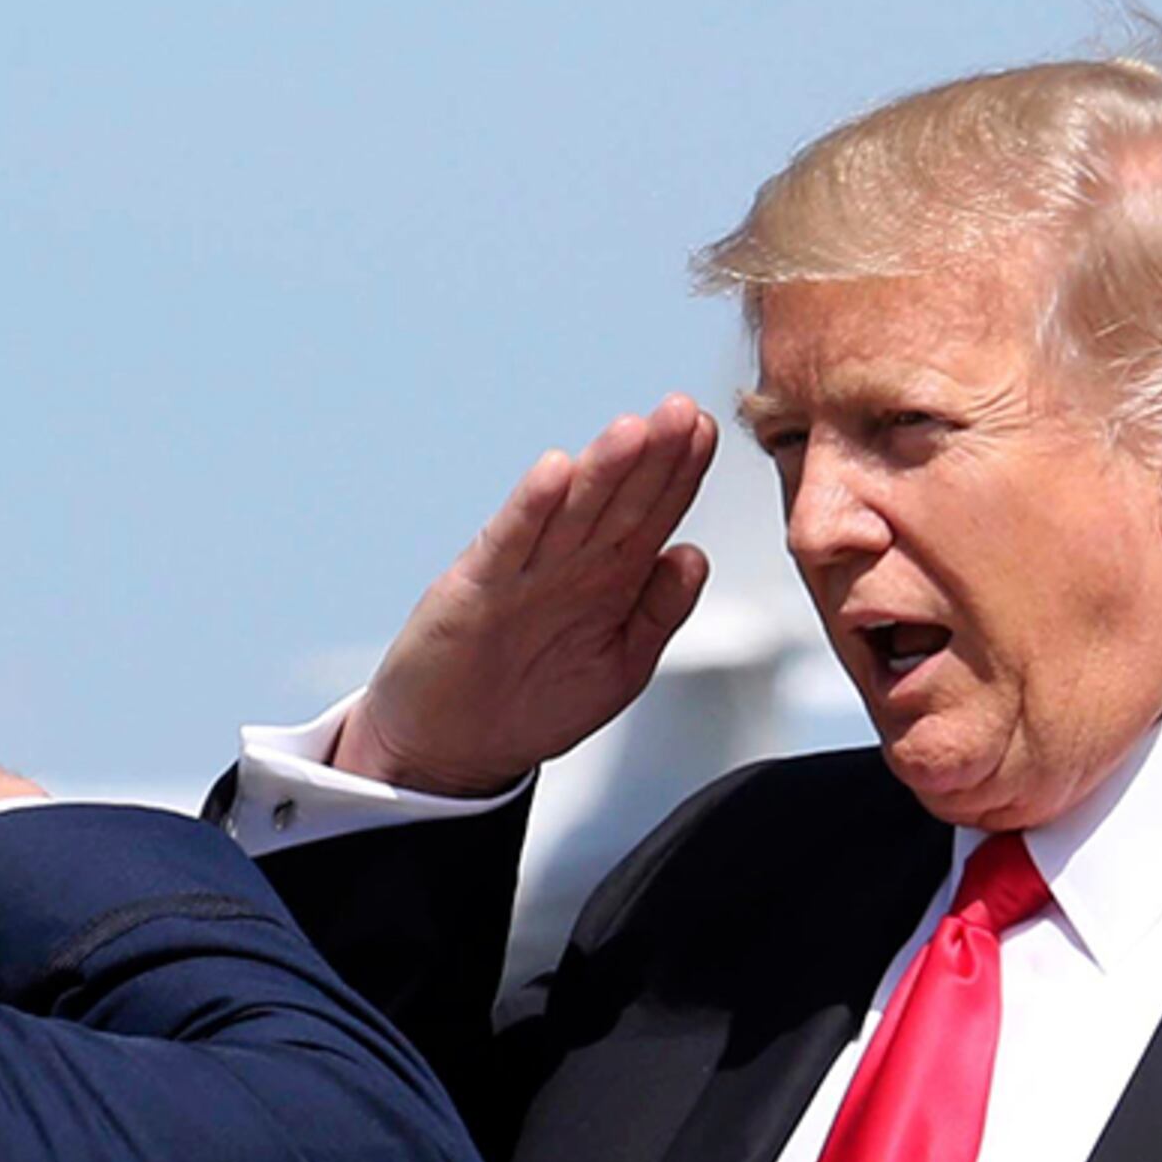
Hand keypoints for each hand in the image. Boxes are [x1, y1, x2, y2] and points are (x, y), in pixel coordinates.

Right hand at [336, 398, 718, 796]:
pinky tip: (553, 473)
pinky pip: (509, 544)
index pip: (651, 514)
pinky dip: (531, 509)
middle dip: (651, 458)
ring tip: (633, 430)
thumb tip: (694, 555)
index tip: (708, 431)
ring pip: (569, 513)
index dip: (679, 474)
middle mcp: (569, 563)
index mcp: (609, 578)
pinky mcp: (476, 589)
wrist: (453, 748)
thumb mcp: (620, 665)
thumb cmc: (535, 705)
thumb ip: (658, 613)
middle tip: (683, 412)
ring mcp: (522, 572)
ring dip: (600, 470)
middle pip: (616, 502)